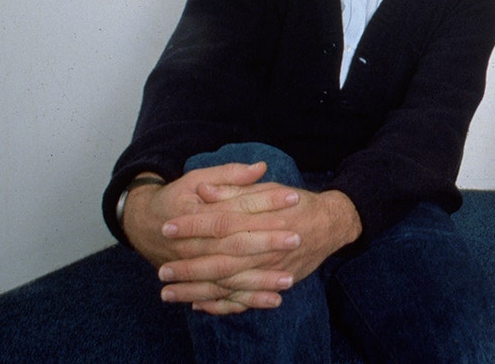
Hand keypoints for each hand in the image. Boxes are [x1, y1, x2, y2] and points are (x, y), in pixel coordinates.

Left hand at [158, 184, 359, 313]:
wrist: (332, 223)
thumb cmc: (297, 203)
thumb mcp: (269, 189)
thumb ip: (235, 190)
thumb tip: (204, 190)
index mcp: (264, 218)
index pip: (221, 222)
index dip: (193, 225)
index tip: (167, 227)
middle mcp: (268, 247)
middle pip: (222, 259)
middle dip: (189, 267)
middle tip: (162, 270)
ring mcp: (273, 269)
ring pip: (230, 284)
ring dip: (197, 290)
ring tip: (168, 292)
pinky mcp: (276, 283)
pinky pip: (246, 300)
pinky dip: (221, 305)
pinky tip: (199, 305)